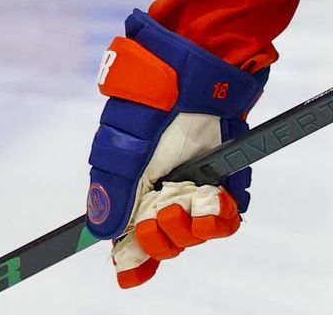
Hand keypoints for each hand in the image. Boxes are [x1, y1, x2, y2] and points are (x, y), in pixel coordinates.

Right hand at [86, 10, 264, 287]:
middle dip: (164, 238)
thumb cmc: (159, 91)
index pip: (128, 233)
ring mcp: (196, 179)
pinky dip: (226, 214)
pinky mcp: (228, 172)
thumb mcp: (126, 138)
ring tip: (195, 204)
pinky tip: (222, 200)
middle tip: (166, 213)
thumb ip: (114, 185)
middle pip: (163, 239)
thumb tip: (101, 232)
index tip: (132, 274)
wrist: (207, 57)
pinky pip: (230, 211)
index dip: (131, 258)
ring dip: (196, 229)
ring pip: (197, 231)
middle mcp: (163, 185)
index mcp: (132, 181)